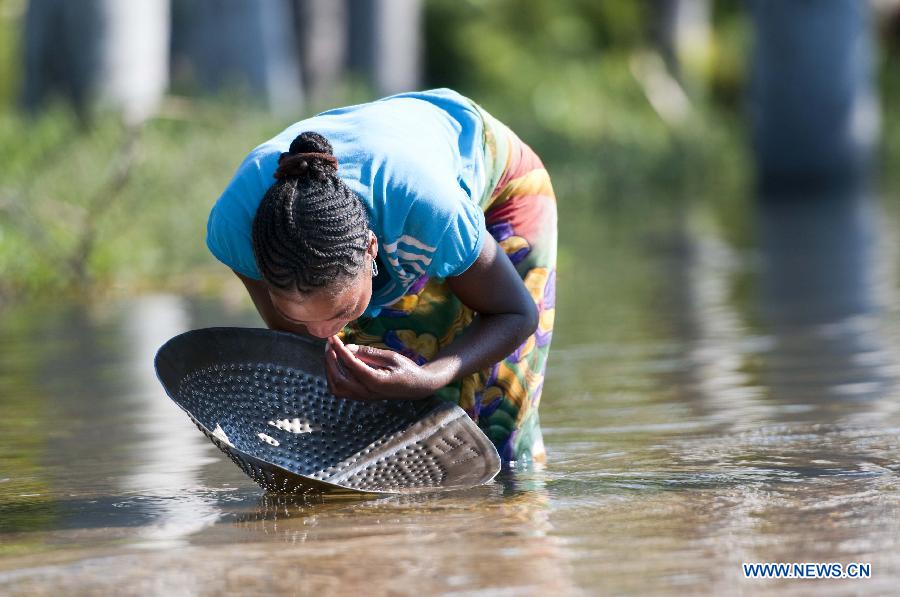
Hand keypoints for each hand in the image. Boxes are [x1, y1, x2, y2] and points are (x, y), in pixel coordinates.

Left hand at [323, 335, 439, 400]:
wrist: (418, 387)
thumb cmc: (407, 369)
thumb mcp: (391, 356)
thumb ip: (369, 353)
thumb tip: (347, 347)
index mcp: (375, 381)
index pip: (350, 364)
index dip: (339, 349)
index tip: (332, 338)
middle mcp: (366, 393)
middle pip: (338, 378)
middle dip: (330, 360)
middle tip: (329, 344)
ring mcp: (363, 397)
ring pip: (336, 387)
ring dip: (330, 370)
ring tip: (331, 353)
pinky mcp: (362, 397)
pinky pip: (342, 390)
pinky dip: (335, 376)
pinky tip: (337, 363)